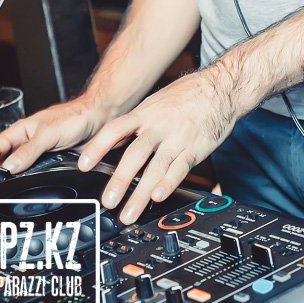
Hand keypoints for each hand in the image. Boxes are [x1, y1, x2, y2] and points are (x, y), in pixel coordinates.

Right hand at [0, 92, 109, 184]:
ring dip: (11, 178)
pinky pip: (33, 172)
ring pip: (17, 166)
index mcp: (22, 130)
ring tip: (6, 192)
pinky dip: (27, 180)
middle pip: (3, 158)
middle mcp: (27, 140)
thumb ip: (29, 151)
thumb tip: (10, 167)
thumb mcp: (48, 134)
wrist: (97, 119)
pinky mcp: (49, 159)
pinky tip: (28, 188)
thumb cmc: (74, 117)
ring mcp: (38, 150)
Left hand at [77, 68, 236, 224]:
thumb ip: (135, 124)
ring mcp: (177, 139)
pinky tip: (159, 197)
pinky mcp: (195, 150)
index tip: (83, 164)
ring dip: (140, 194)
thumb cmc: (187, 95)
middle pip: (135, 154)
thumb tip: (111, 142)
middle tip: (108, 201)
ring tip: (129, 213)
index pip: (115, 130)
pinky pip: (180, 169)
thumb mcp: (155, 103)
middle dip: (119, 180)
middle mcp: (159, 126)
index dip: (97, 146)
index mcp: (146, 113)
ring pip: (156, 168)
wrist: (220, 88)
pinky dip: (168, 184)